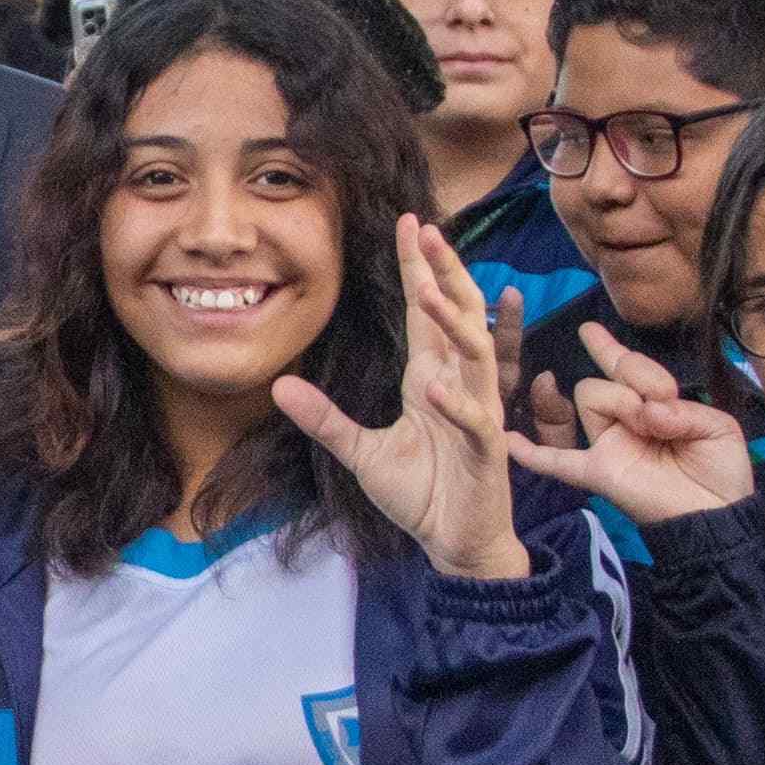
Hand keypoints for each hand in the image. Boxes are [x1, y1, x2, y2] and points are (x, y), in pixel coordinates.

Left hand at [274, 218, 528, 580]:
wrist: (455, 542)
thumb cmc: (420, 493)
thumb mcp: (360, 451)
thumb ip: (323, 417)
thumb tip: (278, 384)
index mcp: (431, 378)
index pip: (426, 312)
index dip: (420, 268)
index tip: (411, 223)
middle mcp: (458, 386)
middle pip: (458, 315)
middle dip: (445, 272)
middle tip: (428, 229)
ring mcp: (476, 415)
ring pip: (475, 356)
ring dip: (454, 324)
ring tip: (429, 292)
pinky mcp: (485, 452)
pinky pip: (476, 421)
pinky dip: (458, 404)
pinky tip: (435, 388)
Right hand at [508, 320, 754, 524]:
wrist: (719, 516)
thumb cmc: (722, 471)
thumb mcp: (718, 427)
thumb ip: (684, 410)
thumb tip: (647, 412)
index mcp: (652, 406)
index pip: (624, 367)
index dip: (613, 349)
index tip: (591, 333)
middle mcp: (625, 421)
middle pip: (605, 378)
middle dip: (635, 376)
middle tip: (660, 401)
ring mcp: (609, 445)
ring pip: (590, 397)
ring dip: (619, 399)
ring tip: (647, 424)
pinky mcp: (600, 472)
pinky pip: (560, 461)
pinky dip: (533, 454)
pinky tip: (510, 441)